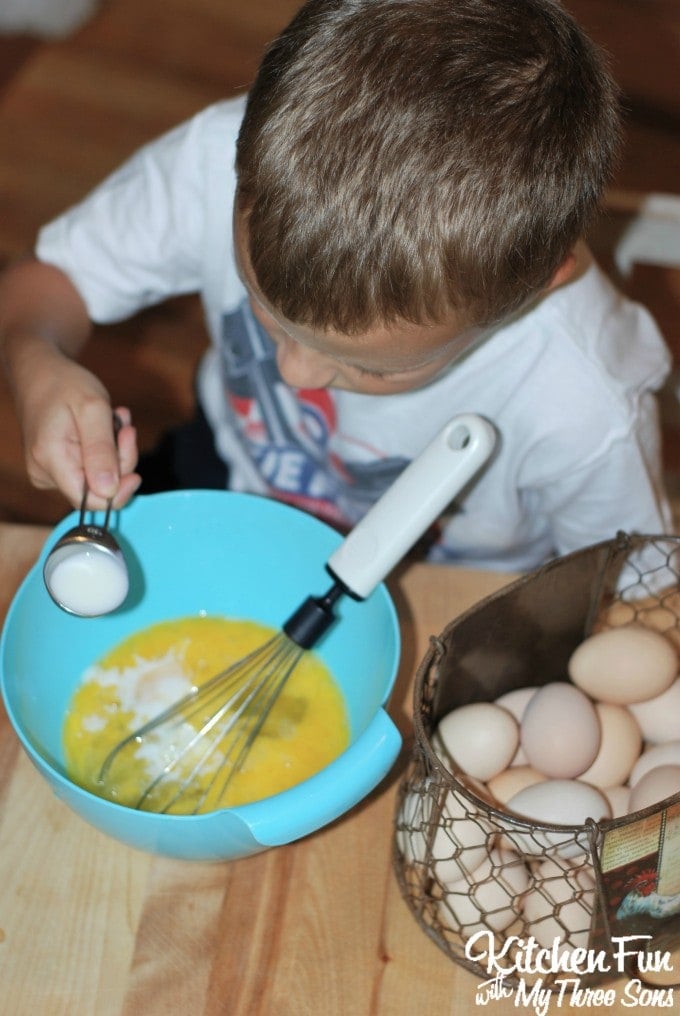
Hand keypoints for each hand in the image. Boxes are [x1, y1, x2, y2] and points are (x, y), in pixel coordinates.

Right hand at [18, 352, 140, 509]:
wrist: (40, 371)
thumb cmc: (64, 384)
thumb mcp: (92, 409)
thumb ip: (101, 450)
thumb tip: (108, 491)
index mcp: (51, 460)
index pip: (90, 502)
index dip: (119, 490)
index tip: (135, 467)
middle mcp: (45, 473)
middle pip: (99, 489)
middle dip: (120, 458)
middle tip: (124, 425)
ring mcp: (50, 471)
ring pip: (99, 478)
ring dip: (115, 450)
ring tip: (115, 418)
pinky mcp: (58, 466)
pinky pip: (92, 468)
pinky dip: (106, 449)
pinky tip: (105, 426)